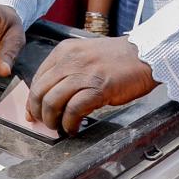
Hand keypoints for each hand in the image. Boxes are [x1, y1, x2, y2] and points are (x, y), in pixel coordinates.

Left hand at [26, 36, 157, 134]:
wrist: (146, 55)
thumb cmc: (119, 59)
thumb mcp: (87, 55)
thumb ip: (68, 70)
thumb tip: (52, 95)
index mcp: (65, 51)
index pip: (38, 78)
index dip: (33, 100)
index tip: (34, 113)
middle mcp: (70, 60)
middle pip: (40, 91)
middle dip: (38, 113)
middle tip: (45, 123)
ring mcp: (84, 73)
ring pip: (52, 101)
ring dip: (52, 120)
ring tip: (59, 127)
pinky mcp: (98, 88)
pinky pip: (73, 110)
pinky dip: (69, 123)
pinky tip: (74, 128)